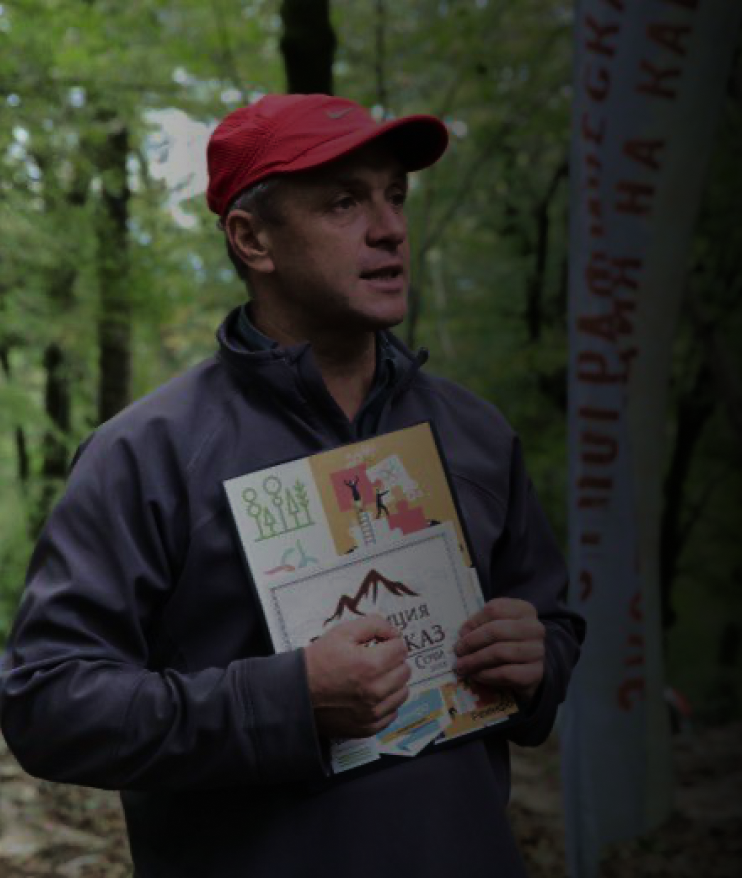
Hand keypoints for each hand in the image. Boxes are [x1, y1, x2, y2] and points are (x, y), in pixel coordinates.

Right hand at [304, 615, 410, 738]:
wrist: (298, 692)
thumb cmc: (319, 660)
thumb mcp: (343, 632)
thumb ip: (374, 625)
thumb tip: (394, 632)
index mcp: (371, 665)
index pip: (401, 649)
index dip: (391, 641)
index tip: (382, 643)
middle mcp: (375, 691)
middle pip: (405, 670)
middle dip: (393, 661)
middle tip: (377, 659)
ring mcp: (372, 712)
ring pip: (402, 692)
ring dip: (393, 682)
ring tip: (375, 677)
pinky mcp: (368, 727)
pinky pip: (392, 712)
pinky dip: (386, 702)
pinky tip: (371, 695)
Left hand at [454, 598, 544, 702]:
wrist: (528, 669)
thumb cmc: (507, 643)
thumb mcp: (496, 627)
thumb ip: (481, 625)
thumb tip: (463, 633)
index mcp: (524, 610)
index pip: (495, 609)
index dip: (474, 621)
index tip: (461, 633)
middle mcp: (534, 628)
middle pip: (496, 630)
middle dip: (472, 642)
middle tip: (458, 651)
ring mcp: (537, 651)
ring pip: (500, 652)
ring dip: (476, 660)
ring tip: (462, 666)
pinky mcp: (536, 673)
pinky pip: (506, 673)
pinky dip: (487, 675)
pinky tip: (476, 676)